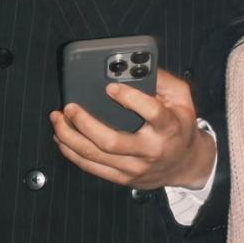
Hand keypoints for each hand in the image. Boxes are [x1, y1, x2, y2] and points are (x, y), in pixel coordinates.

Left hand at [49, 68, 215, 189]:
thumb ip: (163, 80)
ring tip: (57, 119)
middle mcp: (151, 150)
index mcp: (168, 128)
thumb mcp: (182, 98)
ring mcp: (135, 167)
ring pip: (96, 156)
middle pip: (112, 141)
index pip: (152, 113)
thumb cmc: (180, 126)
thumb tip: (139, 65)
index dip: (130, 99)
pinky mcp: (122, 178)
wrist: (186, 165)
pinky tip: (62, 138)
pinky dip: (72, 153)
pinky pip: (92, 167)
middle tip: (70, 107)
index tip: (110, 87)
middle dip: (85, 123)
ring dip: (70, 137)